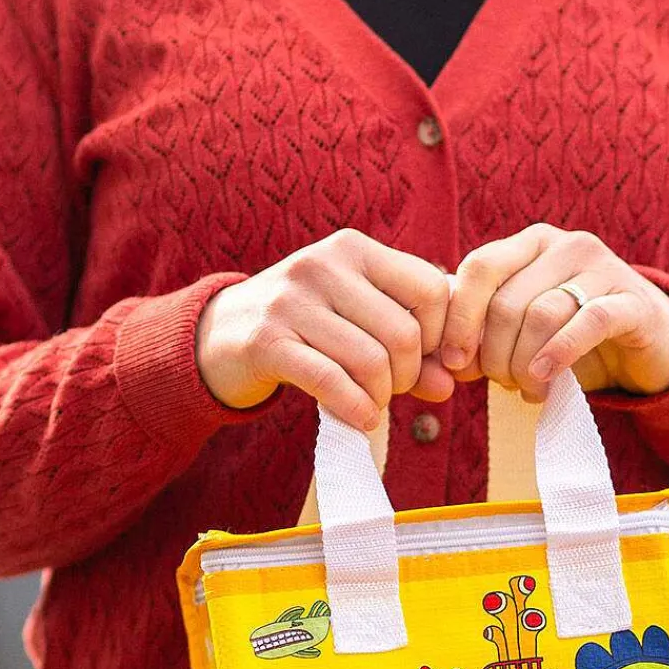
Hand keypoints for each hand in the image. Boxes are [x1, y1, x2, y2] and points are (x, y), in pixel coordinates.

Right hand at [196, 229, 456, 430]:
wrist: (219, 335)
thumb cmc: (303, 327)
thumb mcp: (357, 323)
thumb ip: (410, 349)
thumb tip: (449, 385)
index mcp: (354, 249)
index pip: (431, 288)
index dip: (440, 335)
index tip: (423, 361)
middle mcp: (323, 265)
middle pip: (404, 334)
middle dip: (407, 376)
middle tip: (390, 390)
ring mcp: (291, 301)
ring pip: (372, 361)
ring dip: (380, 397)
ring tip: (370, 405)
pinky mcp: (267, 341)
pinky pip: (332, 381)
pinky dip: (356, 409)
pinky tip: (360, 419)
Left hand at [440, 223, 668, 400]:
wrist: (645, 344)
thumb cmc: (571, 336)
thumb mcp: (522, 330)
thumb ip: (483, 334)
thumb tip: (449, 359)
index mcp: (530, 245)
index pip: (480, 268)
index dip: (460, 318)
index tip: (454, 361)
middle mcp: (565, 246)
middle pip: (507, 302)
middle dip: (495, 354)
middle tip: (503, 383)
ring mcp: (603, 268)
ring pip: (542, 315)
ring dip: (524, 364)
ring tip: (528, 389)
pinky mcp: (634, 301)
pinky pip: (587, 324)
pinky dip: (558, 355)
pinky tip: (544, 380)